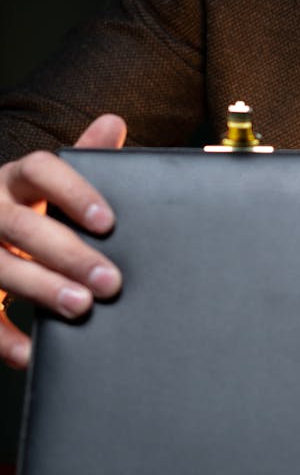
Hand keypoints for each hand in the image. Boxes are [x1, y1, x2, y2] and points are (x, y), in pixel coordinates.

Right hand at [0, 114, 125, 368]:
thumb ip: (82, 158)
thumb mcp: (48, 184)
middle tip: (110, 280)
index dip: (73, 192)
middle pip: (23, 228)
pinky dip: (2, 338)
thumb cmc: (28, 208)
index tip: (109, 222)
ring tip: (80, 307)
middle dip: (68, 255)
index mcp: (14, 178)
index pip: (40, 170)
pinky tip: (31, 352)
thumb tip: (113, 122)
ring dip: (39, 289)